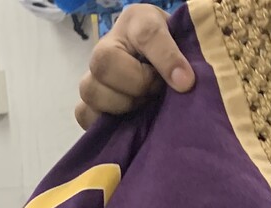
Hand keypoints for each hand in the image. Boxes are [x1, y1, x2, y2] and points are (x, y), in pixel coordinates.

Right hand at [75, 4, 193, 129]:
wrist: (157, 64)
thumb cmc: (166, 49)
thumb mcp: (177, 40)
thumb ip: (176, 56)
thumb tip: (183, 84)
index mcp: (131, 25)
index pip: (146, 35)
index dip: (166, 60)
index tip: (186, 81)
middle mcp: (105, 48)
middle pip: (104, 66)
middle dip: (138, 85)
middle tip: (155, 88)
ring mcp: (93, 76)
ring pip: (91, 92)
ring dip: (122, 104)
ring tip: (141, 101)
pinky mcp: (90, 103)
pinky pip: (84, 113)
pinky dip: (102, 120)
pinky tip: (124, 118)